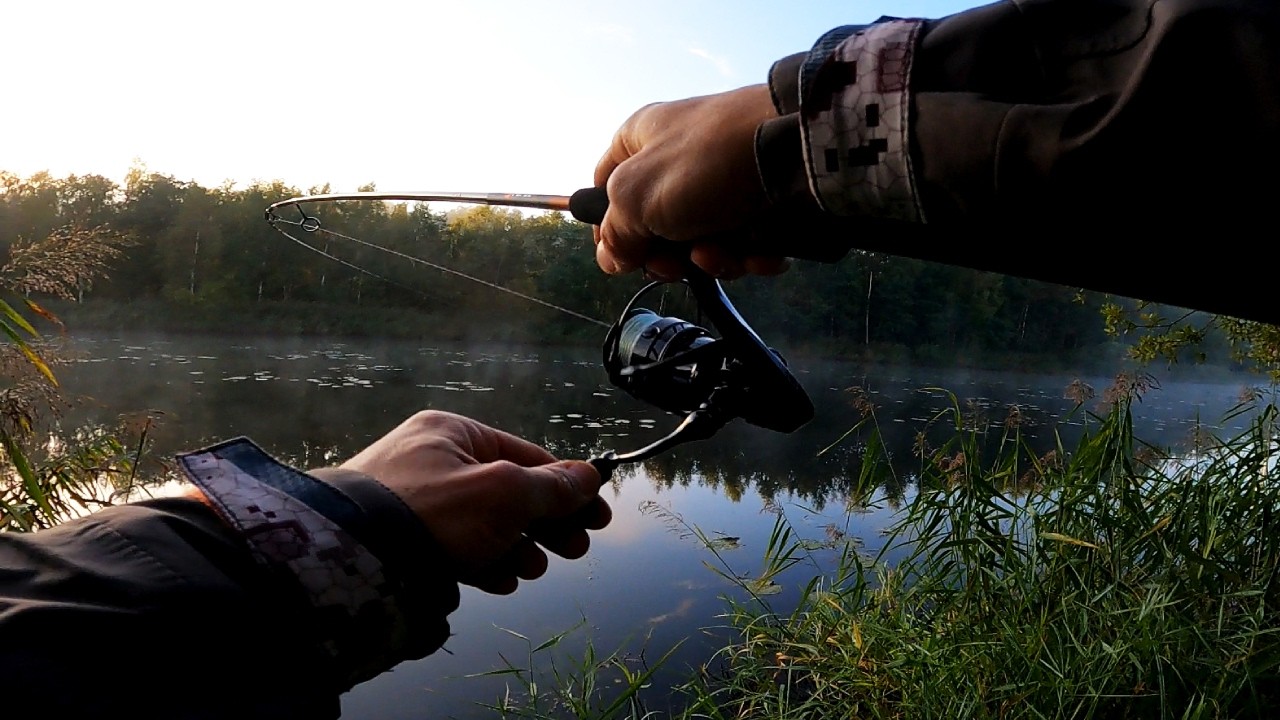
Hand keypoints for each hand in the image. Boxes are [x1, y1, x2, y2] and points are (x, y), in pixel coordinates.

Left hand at [340, 410, 609, 594]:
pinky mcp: (402, 539)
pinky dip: (484, 561)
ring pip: (484, 522)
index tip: (598, 517)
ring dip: (517, 547)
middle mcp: (431, 460)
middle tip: (575, 550)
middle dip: (546, 524)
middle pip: (508, 490)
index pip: (527, 455)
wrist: (353, 562)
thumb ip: (551, 487)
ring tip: (532, 570)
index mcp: (453, 433)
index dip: (569, 487)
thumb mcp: (505, 494)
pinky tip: (501, 581)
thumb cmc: (434, 515)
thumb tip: (589, 476)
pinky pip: (456, 545)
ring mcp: (413, 501)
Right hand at [593, 84, 788, 279]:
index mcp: (641, 139)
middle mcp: (680, 158)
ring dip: (713, 258)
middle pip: (656, 225)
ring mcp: (724, 181)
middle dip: (668, 255)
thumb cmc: (705, 163)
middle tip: (675, 263)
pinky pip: (745, 242)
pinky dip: (751, 254)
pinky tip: (758, 253)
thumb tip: (610, 258)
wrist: (798, 150)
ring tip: (724, 252)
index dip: (608, 227)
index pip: (604, 185)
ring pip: (703, 240)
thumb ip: (614, 231)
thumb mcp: (637, 197)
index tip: (621, 257)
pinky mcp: (763, 201)